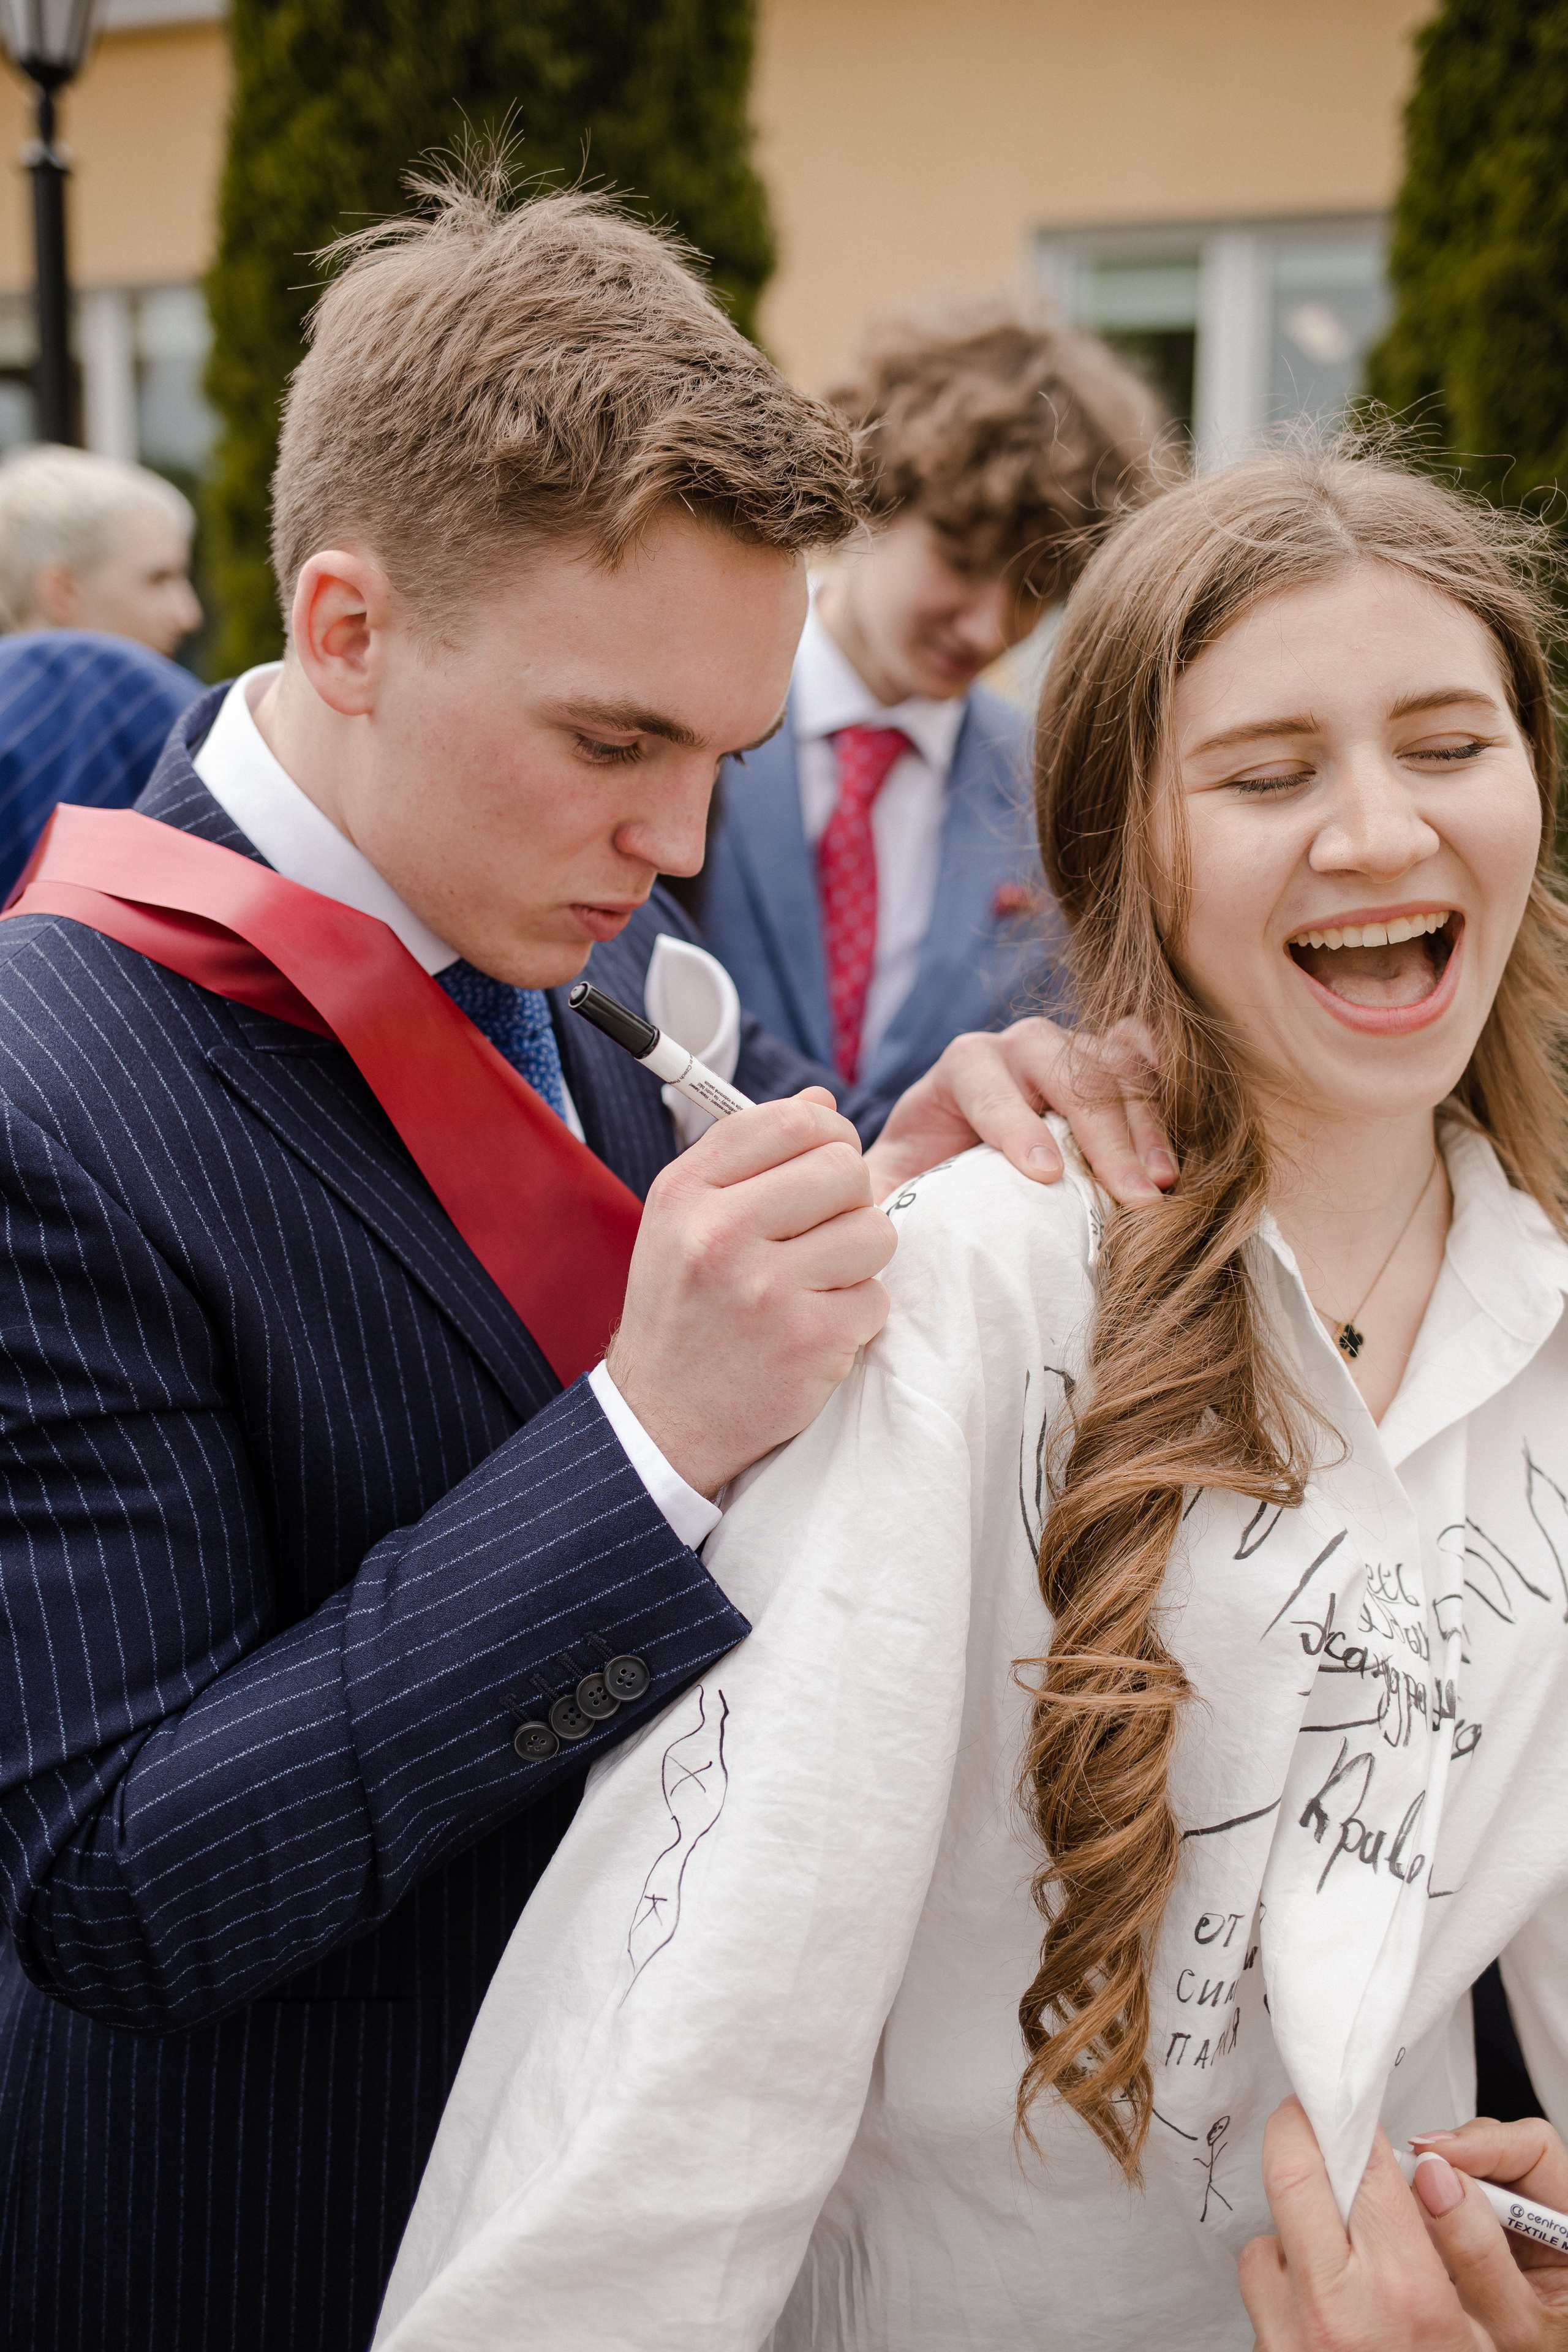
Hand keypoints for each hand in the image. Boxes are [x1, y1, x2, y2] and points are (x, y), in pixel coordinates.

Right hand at [605, 1088, 894, 1495]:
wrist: (663, 1419)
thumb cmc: (684, 1309)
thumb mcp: (684, 1220)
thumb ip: (747, 1155)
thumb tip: (821, 1102)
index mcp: (687, 1192)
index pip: (790, 1121)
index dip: (827, 1133)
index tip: (824, 1162)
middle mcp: (720, 1233)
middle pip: (844, 1168)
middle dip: (848, 1198)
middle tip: (821, 1233)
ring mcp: (767, 1289)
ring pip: (875, 1230)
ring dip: (859, 1258)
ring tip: (816, 1281)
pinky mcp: (810, 1341)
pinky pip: (877, 1297)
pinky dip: (856, 1315)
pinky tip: (815, 1328)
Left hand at [862, 1015, 1175, 1205]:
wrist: (955, 1159)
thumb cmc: (920, 1177)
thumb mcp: (881, 1184)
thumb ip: (862, 1188)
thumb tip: (845, 1198)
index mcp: (962, 1066)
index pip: (989, 1085)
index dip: (1017, 1126)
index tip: (1045, 1175)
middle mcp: (1019, 1047)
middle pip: (1064, 1070)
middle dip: (1100, 1134)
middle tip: (1129, 1196)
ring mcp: (1071, 1053)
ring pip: (1113, 1069)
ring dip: (1141, 1126)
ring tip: (1159, 1184)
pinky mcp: (1109, 1071)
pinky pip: (1143, 1068)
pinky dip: (1162, 1101)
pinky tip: (1176, 1145)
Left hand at [1241, 2098, 1567, 2351]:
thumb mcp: (1486, 2330)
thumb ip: (1454, 2245)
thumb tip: (1424, 2172)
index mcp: (1407, 2298)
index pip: (1365, 2167)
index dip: (1351, 2126)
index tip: (1343, 2109)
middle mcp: (1339, 2314)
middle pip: (1291, 2173)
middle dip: (1298, 2137)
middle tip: (1307, 2125)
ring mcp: (1291, 2342)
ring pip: (1264, 2241)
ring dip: (1290, 2236)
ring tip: (1331, 2260)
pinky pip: (1258, 2297)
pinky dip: (1281, 2290)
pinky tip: (1316, 2311)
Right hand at [1406, 2117, 1567, 2344]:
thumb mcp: (1514, 2325)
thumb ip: (1480, 2255)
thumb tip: (1436, 2179)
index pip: (1535, 2147)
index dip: (1482, 2143)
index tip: (1433, 2156)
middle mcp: (1547, 2216)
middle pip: (1499, 2149)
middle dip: (1453, 2160)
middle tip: (1414, 2174)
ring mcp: (1517, 2223)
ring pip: (1472, 2168)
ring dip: (1439, 2183)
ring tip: (1416, 2208)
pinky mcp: (1488, 2231)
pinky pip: (1454, 2196)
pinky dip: (1432, 2205)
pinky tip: (1422, 2225)